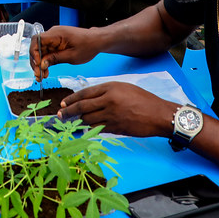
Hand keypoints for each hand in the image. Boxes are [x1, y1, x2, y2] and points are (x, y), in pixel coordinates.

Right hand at [29, 25, 101, 79]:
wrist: (96, 41)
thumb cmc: (88, 46)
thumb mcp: (72, 56)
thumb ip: (55, 59)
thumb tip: (41, 64)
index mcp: (56, 34)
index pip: (37, 40)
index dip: (34, 52)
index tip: (38, 64)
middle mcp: (53, 35)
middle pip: (37, 47)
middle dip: (35, 61)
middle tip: (38, 75)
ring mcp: (54, 39)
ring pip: (40, 51)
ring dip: (39, 64)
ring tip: (42, 76)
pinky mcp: (56, 44)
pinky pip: (47, 53)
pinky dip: (45, 62)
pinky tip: (46, 71)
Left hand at [57, 82, 175, 137]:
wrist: (158, 114)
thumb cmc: (143, 99)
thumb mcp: (124, 88)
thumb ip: (107, 92)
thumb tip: (90, 99)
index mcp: (110, 88)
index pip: (85, 93)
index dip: (71, 99)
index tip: (63, 103)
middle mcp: (109, 100)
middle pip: (82, 107)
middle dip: (68, 112)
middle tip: (60, 115)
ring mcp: (112, 115)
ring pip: (88, 119)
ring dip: (79, 121)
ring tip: (74, 122)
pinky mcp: (116, 128)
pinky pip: (98, 129)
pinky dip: (90, 129)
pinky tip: (86, 130)